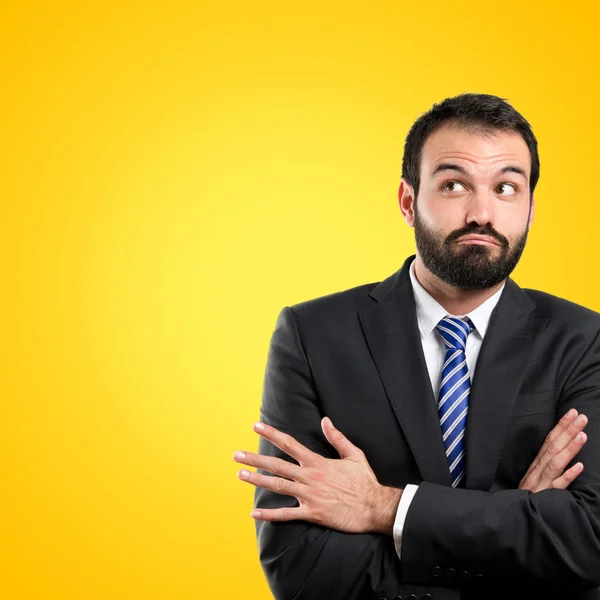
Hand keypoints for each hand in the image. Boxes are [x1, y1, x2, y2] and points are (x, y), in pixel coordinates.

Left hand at [233, 417, 401, 533]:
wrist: (375, 507)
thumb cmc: (364, 480)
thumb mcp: (354, 454)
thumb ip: (337, 437)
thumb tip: (325, 420)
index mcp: (317, 462)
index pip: (289, 444)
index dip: (271, 434)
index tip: (256, 426)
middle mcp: (310, 477)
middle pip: (277, 465)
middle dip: (255, 459)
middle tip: (236, 455)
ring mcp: (309, 496)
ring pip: (278, 486)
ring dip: (257, 481)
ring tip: (240, 474)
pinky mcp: (312, 513)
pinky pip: (287, 514)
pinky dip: (270, 515)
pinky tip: (255, 514)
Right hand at [518, 408, 587, 491]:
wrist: (512, 516)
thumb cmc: (527, 496)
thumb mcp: (535, 478)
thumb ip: (547, 465)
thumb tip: (562, 450)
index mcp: (537, 464)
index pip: (549, 440)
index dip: (561, 426)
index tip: (573, 413)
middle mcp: (538, 470)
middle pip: (553, 447)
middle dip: (567, 431)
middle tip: (581, 417)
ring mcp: (541, 483)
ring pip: (555, 463)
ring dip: (569, 448)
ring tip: (582, 435)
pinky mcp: (544, 497)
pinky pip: (557, 486)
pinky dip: (567, 475)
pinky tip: (579, 467)